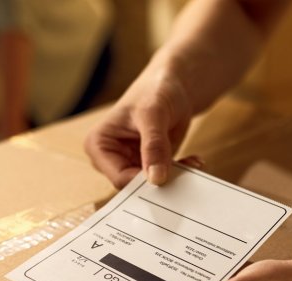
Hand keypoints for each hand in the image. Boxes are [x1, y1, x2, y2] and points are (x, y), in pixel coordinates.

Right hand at [84, 70, 196, 187]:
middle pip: (133, 185)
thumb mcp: (153, 115)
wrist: (172, 85)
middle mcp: (110, 157)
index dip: (143, 182)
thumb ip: (154, 146)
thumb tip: (156, 178)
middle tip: (184, 171)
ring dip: (173, 177)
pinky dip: (179, 172)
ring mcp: (129, 162)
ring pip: (150, 185)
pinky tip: (192, 161)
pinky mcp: (147, 165)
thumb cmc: (155, 90)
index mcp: (99, 145)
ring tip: (191, 163)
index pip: (119, 178)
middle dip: (159, 181)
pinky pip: (163, 179)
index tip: (167, 177)